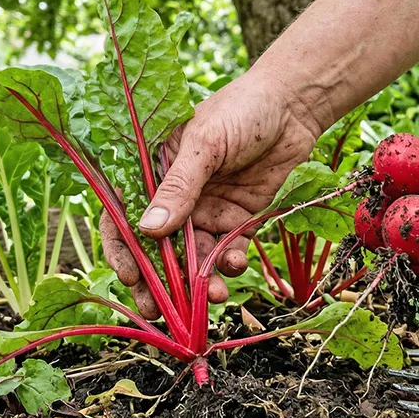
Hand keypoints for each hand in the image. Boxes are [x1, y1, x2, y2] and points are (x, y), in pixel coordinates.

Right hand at [100, 70, 324, 317]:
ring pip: (194, 257)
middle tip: (159, 311)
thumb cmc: (241, 110)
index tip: (130, 277)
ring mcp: (207, 209)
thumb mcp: (204, 143)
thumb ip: (179, 187)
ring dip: (199, 280)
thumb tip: (148, 230)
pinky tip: (234, 265)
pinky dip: (229, 264)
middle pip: (158, 247)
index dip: (123, 249)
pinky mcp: (238, 218)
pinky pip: (227, 251)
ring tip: (211, 296)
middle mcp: (176, 196)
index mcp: (153, 172)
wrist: (295, 106)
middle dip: (158, 281)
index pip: (124, 216)